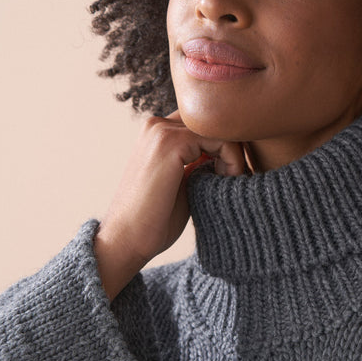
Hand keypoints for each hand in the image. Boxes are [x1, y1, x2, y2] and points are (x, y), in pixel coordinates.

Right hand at [94, 111, 245, 300]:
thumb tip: (232, 149)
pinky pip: (220, 139)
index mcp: (158, 132)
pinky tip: (225, 182)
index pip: (206, 122)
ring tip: (230, 183)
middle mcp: (157, 124)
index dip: (225, 145)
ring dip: (234, 155)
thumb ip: (201, 161)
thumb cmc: (155, 219)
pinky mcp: (170, 142)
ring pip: (220, 128)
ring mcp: (161, 130)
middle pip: (215, 120)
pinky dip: (232, 160)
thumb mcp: (184, 182)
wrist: (127, 240)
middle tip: (234, 179)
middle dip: (232, 147)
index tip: (231, 174)